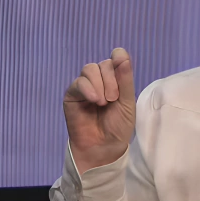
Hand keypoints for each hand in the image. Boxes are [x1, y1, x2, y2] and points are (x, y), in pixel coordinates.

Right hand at [63, 48, 135, 173]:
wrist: (103, 147)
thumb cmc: (118, 126)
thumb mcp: (127, 102)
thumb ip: (124, 78)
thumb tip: (120, 53)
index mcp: (116, 80)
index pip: (116, 57)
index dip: (119, 62)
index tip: (122, 78)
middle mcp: (100, 80)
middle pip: (103, 64)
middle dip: (111, 80)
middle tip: (113, 99)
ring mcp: (85, 86)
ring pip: (90, 69)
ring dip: (99, 84)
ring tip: (103, 103)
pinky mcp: (72, 94)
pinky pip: (78, 82)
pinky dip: (88, 88)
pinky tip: (94, 100)